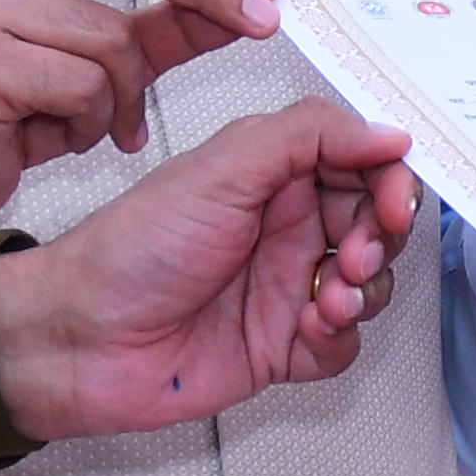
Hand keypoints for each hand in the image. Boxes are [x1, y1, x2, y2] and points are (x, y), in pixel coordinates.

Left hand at [0, 98, 415, 442]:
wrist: (80, 339)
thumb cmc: (131, 248)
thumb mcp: (222, 168)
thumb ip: (308, 137)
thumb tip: (386, 130)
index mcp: (273, 173)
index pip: (362, 163)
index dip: (391, 180)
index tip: (396, 201)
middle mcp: (285, 226)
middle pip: (377, 224)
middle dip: (383, 239)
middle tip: (358, 255)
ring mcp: (286, 286)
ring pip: (370, 285)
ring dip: (365, 290)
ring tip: (328, 297)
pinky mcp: (282, 345)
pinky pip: (343, 344)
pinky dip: (340, 338)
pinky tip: (309, 329)